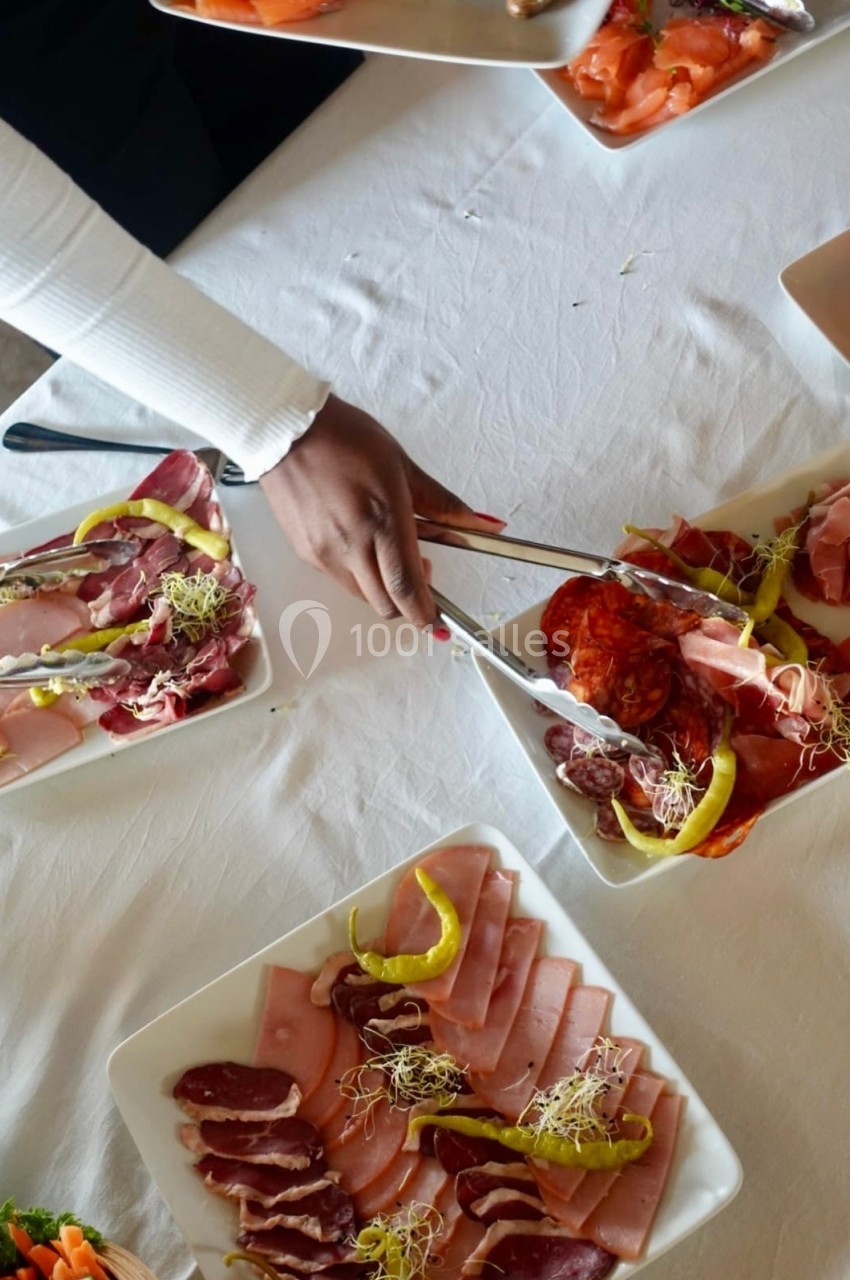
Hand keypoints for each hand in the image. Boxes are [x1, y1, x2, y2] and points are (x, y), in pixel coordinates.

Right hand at [259, 394, 505, 626]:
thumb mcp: (402, 466)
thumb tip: (485, 525)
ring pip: (362, 595)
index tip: (438, 622)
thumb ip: (443, 505)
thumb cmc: (344, 439)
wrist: (284, 431)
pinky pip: (339, 578)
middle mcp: (350, 545)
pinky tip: (358, 539)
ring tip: (385, 547)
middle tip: (419, 569)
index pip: (407, 588)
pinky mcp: (305, 553)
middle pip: (386, 604)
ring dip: (381, 586)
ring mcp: (323, 553)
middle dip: (408, 601)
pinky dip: (358, 572)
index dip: (426, 613)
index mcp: (382, 521)